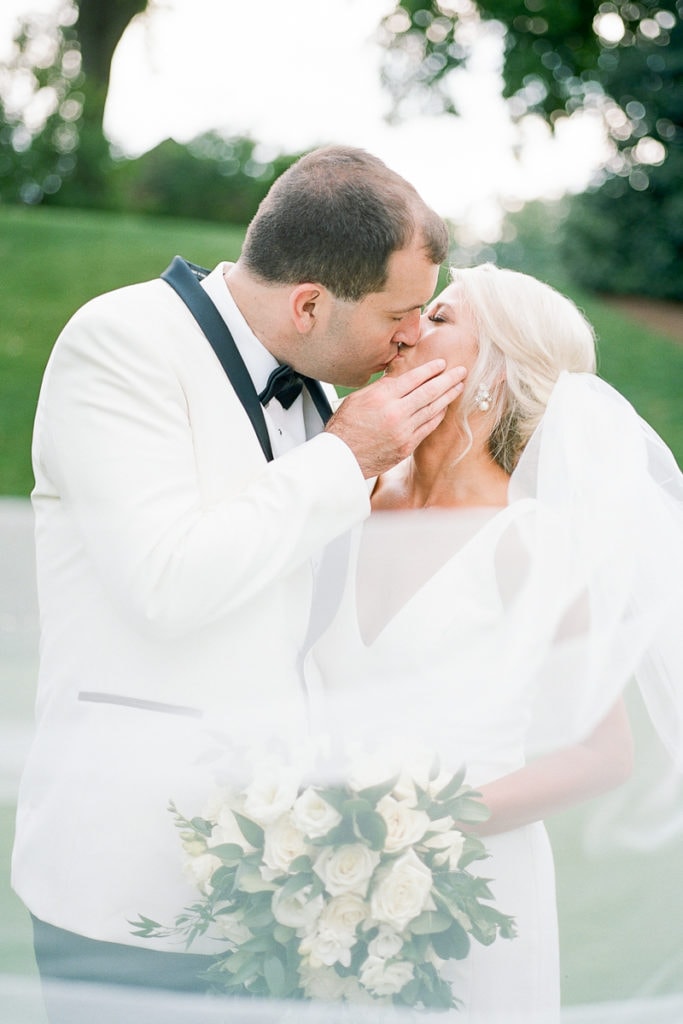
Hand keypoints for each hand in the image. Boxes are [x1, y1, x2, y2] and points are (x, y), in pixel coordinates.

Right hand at [326, 360, 466, 477]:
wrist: (341, 457)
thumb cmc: (345, 427)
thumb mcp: (357, 398)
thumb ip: (381, 388)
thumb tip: (399, 379)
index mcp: (382, 397)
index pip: (414, 378)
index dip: (430, 369)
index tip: (442, 363)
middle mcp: (396, 413)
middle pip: (429, 392)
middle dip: (448, 380)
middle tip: (461, 372)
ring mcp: (403, 431)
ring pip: (432, 410)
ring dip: (448, 397)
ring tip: (459, 387)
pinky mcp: (406, 446)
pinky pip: (428, 428)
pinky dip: (437, 416)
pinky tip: (444, 408)